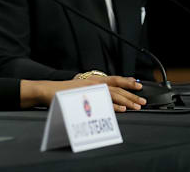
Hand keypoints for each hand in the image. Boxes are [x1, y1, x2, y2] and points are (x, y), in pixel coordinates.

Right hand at [20, 78, 145, 111]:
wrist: (46, 90)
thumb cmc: (60, 91)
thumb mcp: (78, 88)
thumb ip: (90, 90)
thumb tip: (101, 98)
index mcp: (92, 79)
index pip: (113, 79)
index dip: (127, 81)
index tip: (138, 84)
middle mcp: (93, 82)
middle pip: (117, 87)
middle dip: (131, 93)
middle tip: (143, 100)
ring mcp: (90, 89)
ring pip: (113, 94)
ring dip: (127, 100)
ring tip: (137, 106)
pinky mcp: (86, 97)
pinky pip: (104, 102)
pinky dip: (114, 106)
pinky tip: (122, 110)